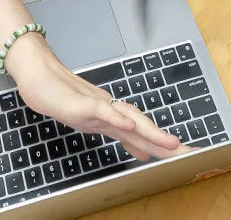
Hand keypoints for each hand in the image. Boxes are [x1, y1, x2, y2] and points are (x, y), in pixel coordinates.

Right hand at [7, 36, 183, 160]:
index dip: (167, 147)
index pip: (147, 135)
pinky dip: (118, 118)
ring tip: (172, 145)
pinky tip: (130, 126)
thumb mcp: (93, 123)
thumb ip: (119, 135)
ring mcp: (97, 105)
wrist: (38, 74)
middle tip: (192, 155)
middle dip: (168, 144)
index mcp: (116, 118)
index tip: (190, 156)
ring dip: (152, 132)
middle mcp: (112, 111)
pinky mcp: (81, 103)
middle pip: (145, 128)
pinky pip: (102, 110)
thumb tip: (143, 152)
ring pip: (129, 119)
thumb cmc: (62, 96)